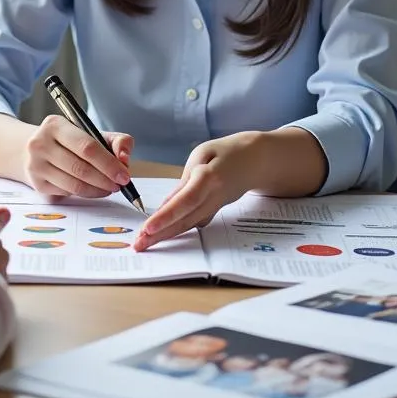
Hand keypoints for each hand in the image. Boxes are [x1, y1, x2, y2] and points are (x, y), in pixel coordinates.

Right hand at [22, 115, 133, 198]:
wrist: (33, 149)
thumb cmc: (69, 141)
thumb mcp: (91, 132)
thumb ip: (116, 140)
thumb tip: (124, 158)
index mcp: (55, 125)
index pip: (87, 147)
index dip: (109, 164)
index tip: (124, 175)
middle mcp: (41, 144)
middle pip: (81, 168)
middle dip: (105, 180)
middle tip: (119, 185)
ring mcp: (36, 165)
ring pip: (74, 185)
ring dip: (97, 190)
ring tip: (109, 188)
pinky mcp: (37, 184)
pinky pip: (67, 193)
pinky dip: (84, 194)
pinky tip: (92, 189)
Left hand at [133, 133, 265, 250]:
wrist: (257, 160)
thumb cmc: (227, 152)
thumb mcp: (203, 155)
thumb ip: (185, 181)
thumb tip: (166, 205)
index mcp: (210, 177)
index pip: (185, 201)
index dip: (166, 216)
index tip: (148, 228)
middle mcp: (214, 197)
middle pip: (184, 219)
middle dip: (160, 234)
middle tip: (138, 245)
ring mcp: (216, 207)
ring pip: (188, 225)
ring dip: (166, 236)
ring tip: (144, 243)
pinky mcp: (215, 210)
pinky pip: (194, 222)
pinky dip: (177, 229)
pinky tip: (161, 235)